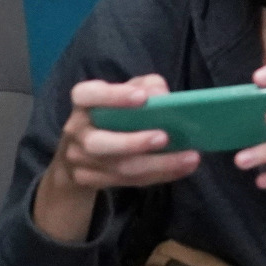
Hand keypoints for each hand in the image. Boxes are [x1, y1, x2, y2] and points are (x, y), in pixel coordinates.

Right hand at [32, 74, 200, 242]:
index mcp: (83, 102)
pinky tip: (181, 168)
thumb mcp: (130, 90)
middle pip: (98, 142)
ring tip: (189, 158)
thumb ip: (148, 85)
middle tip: (165, 137)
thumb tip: (163, 96)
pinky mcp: (89, 179)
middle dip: (133, 142)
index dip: (113, 96)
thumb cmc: (115, 111)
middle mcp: (76, 130)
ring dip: (157, 164)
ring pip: (118, 167)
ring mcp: (79, 158)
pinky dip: (158, 175)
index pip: (87, 95)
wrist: (84, 152)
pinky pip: (126, 180)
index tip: (143, 97)